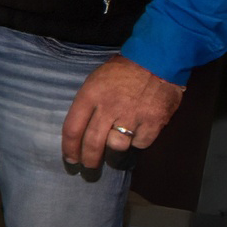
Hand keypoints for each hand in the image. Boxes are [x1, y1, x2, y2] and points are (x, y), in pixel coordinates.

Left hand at [62, 56, 185, 171]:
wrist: (157, 60)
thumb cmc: (122, 70)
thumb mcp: (96, 80)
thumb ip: (88, 103)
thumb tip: (81, 128)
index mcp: (90, 95)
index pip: (72, 128)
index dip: (69, 148)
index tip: (70, 158)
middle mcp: (108, 108)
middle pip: (93, 143)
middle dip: (89, 159)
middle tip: (88, 166)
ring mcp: (131, 116)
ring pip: (116, 146)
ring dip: (115, 147)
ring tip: (116, 143)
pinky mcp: (153, 122)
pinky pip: (140, 143)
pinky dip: (138, 141)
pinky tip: (138, 133)